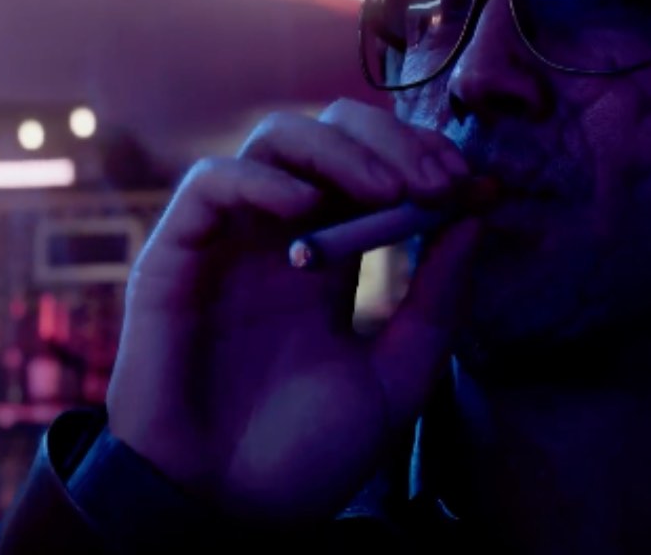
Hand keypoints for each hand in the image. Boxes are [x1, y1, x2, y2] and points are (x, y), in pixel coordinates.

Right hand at [105, 98, 482, 525]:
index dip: (424, 162)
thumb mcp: (395, 379)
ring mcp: (227, 243)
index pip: (374, 171)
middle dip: (392, 140)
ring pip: (273, 141)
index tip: (476, 187)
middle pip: (329, 136)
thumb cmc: (303, 457)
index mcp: (329, 262)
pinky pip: (209, 186)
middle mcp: (278, 239)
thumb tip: (475, 216)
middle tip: (439, 179)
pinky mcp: (174, 257)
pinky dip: (259, 180)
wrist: (224, 515)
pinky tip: (305, 207)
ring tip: (388, 188)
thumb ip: (434, 303)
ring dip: (338, 148)